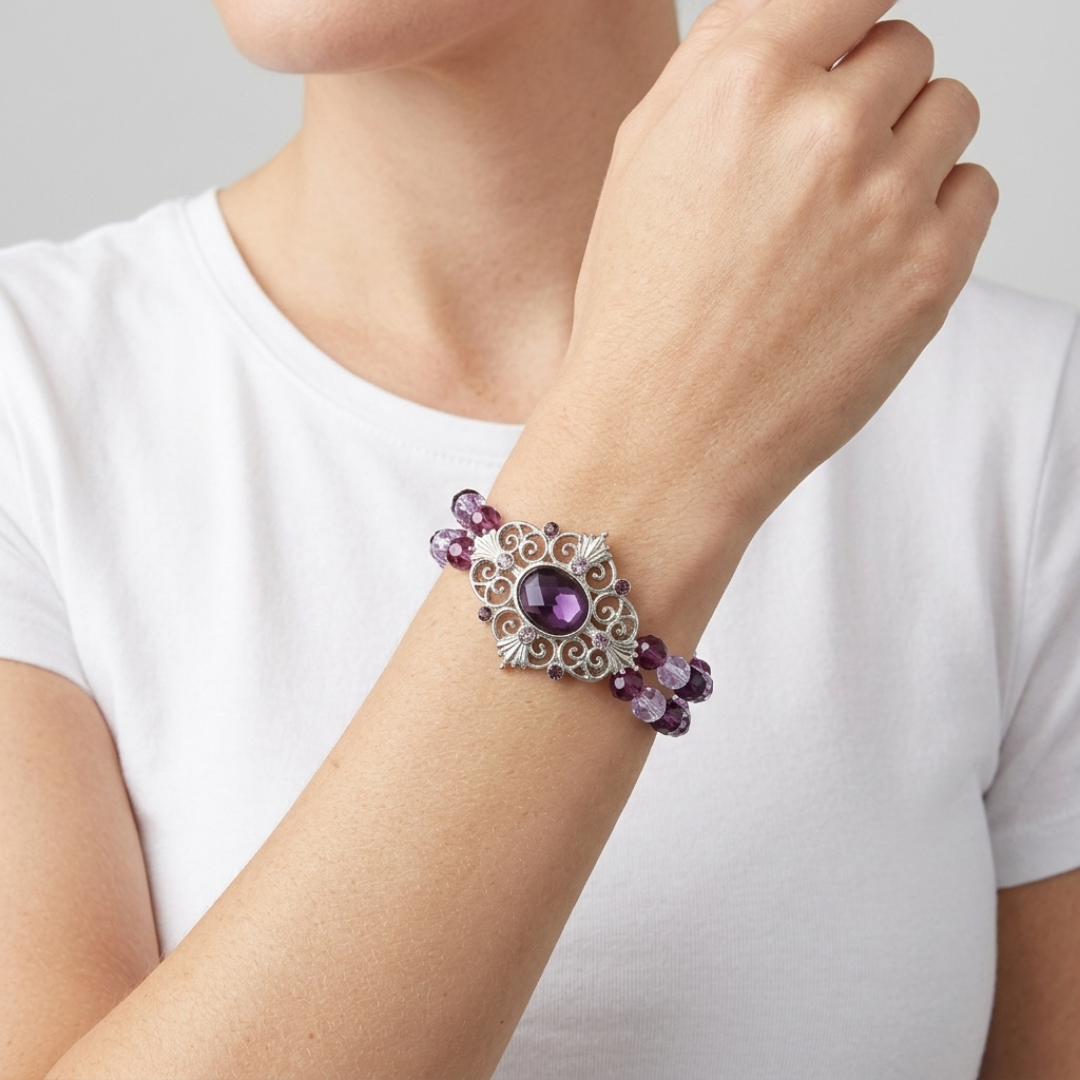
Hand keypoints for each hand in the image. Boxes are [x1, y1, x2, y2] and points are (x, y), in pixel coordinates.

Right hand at [548, 0, 996, 548]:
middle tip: (814, 171)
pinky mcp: (932, 271)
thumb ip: (726, 61)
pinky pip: (976, 187)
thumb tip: (802, 10)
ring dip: (907, 148)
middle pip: (906, 48)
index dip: (852, 18)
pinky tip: (868, 259)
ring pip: (950, 111)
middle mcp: (825, 128)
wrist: (661, 437)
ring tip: (840, 220)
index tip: (851, 44)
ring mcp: (888, 200)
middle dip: (866, 97)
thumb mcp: (645, 157)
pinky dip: (934, 211)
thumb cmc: (640, 310)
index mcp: (743, 83)